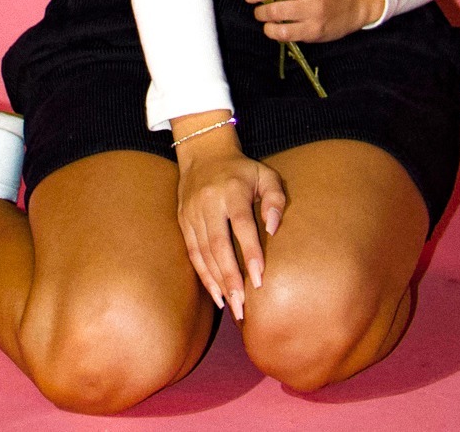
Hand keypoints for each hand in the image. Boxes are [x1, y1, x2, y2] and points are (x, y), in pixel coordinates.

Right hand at [171, 113, 285, 319]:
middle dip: (230, 277)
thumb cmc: (242, 170)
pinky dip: (204, 275)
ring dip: (217, 281)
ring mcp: (193, 212)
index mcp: (232, 190)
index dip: (249, 252)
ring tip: (232, 306)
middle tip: (242, 305)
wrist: (204, 153)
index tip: (259, 279)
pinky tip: (216, 294)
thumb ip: (275, 200)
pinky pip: (193, 252)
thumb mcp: (265, 175)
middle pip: (218, 244)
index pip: (241, 225)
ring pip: (203, 252)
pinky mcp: (183, 220)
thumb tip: (273, 229)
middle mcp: (209, 202)